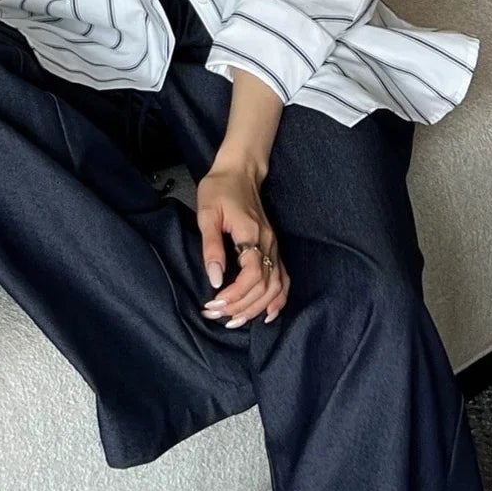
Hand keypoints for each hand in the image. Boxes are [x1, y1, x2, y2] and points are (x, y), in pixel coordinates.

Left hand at [195, 162, 289, 327]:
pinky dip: (279, 300)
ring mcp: (274, 246)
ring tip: (236, 321)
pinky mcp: (274, 247)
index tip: (214, 304)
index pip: (251, 276)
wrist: (240, 170)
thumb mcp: (207, 212)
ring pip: (276, 287)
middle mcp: (268, 243)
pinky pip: (284, 279)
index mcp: (252, 234)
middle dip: (241, 307)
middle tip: (218, 316)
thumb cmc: (219, 189)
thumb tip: (214, 278)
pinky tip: (267, 314)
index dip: (235, 295)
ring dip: (257, 308)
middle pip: (264, 287)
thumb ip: (211, 246)